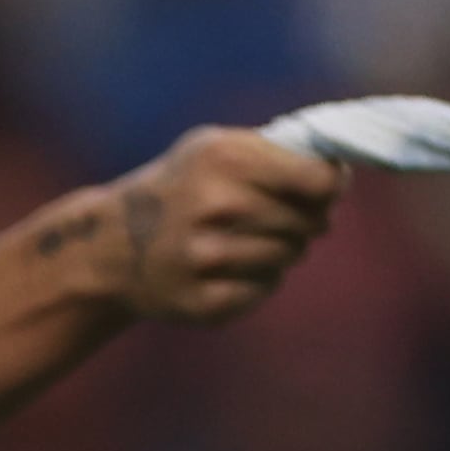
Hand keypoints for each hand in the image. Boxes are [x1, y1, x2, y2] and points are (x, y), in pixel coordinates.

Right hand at [89, 128, 340, 325]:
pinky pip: (265, 289)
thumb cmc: (183, 188)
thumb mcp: (216, 149)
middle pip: (311, 223)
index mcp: (223, 157)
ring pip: (289, 256)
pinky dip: (255, 282)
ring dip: (277, 251)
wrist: (108, 245)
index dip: (328, 188)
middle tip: (263, 220)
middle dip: (299, 222)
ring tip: (238, 243)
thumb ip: (279, 154)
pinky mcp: (202, 300)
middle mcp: (213, 205)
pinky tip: (222, 271)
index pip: (321, 181)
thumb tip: (341, 177)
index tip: (316, 191)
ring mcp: (204, 256)